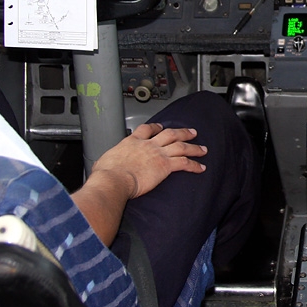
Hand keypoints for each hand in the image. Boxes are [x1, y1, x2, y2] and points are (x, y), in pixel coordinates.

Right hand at [91, 123, 207, 198]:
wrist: (113, 180)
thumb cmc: (106, 174)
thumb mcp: (104, 161)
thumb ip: (108, 161)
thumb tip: (103, 167)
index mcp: (132, 142)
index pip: (147, 129)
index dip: (156, 127)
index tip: (162, 126)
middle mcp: (148, 145)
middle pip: (170, 134)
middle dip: (182, 132)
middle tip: (192, 132)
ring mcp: (158, 154)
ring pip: (181, 146)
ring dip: (194, 147)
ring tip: (203, 149)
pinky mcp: (165, 166)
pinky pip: (184, 163)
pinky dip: (194, 165)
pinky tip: (201, 167)